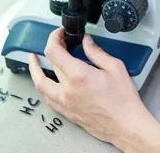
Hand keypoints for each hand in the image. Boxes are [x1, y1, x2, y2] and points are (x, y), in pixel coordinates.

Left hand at [29, 31, 159, 152]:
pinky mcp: (68, 113)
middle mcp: (67, 89)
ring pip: (41, 84)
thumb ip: (97, 52)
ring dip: (36, 70)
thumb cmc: (123, 100)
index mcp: (78, 75)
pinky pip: (49, 99)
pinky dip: (44, 88)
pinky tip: (47, 84)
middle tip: (58, 42)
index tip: (60, 33)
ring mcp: (65, 103)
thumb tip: (86, 42)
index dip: (54, 38)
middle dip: (52, 48)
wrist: (125, 125)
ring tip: (34, 62)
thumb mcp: (115, 67)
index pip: (54, 51)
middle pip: (49, 64)